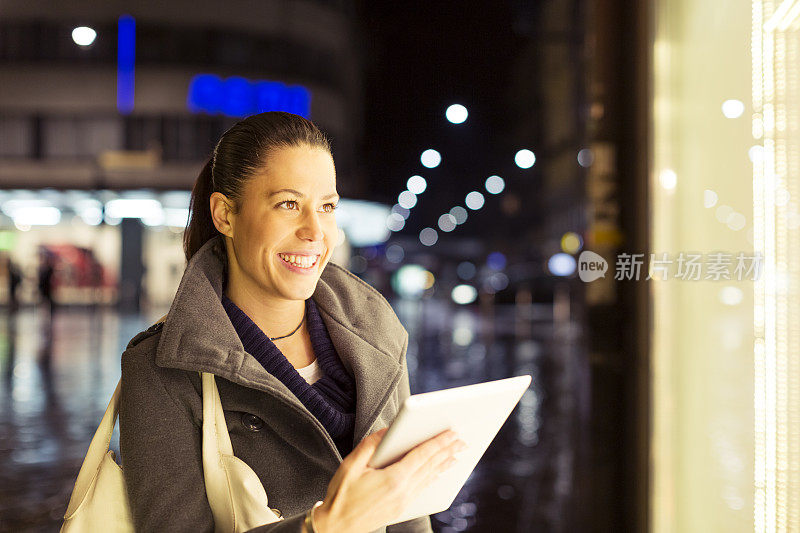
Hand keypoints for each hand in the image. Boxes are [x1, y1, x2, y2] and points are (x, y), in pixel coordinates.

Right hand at [311, 428, 465, 532]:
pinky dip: (433, 477)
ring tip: (457, 453)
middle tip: (462, 440)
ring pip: (429, 478)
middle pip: (431, 467)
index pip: (422, 455)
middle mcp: (403, 492)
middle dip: (447, 451)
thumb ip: (371, 445)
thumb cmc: (341, 495)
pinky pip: (423, 488)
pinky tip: (438, 472)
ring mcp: (404, 502)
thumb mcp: (351, 465)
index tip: (452, 432)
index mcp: (393, 479)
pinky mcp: (401, 509)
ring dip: (444, 464)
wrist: (335, 527)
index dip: (439, 442)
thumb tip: (388, 431)